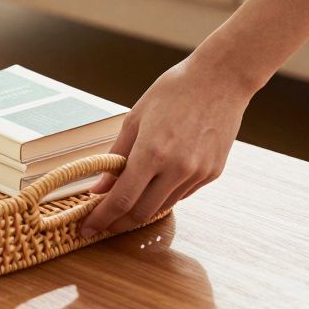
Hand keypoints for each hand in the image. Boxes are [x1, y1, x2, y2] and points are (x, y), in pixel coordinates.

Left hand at [80, 55, 256, 236]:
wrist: (220, 80)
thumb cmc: (173, 92)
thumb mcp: (135, 119)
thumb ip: (116, 156)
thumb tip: (99, 188)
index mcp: (152, 152)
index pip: (121, 199)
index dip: (102, 218)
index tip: (88, 228)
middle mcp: (177, 168)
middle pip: (142, 212)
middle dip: (119, 222)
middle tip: (103, 222)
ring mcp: (198, 173)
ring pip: (163, 206)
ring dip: (141, 210)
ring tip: (125, 205)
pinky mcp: (213, 174)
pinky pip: (182, 194)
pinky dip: (164, 196)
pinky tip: (154, 185)